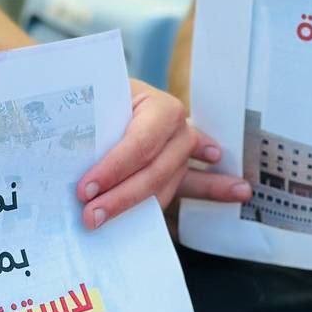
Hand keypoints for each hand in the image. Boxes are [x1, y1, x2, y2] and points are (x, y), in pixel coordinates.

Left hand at [76, 80, 250, 228]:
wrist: (100, 92)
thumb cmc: (94, 99)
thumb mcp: (89, 106)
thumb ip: (89, 129)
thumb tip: (72, 157)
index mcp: (156, 104)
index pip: (140, 142)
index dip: (114, 169)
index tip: (84, 190)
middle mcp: (176, 125)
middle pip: (155, 169)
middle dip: (120, 196)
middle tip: (89, 215)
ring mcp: (183, 145)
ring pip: (167, 183)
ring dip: (141, 204)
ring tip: (105, 219)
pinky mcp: (180, 163)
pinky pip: (199, 179)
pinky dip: (216, 188)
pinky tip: (239, 192)